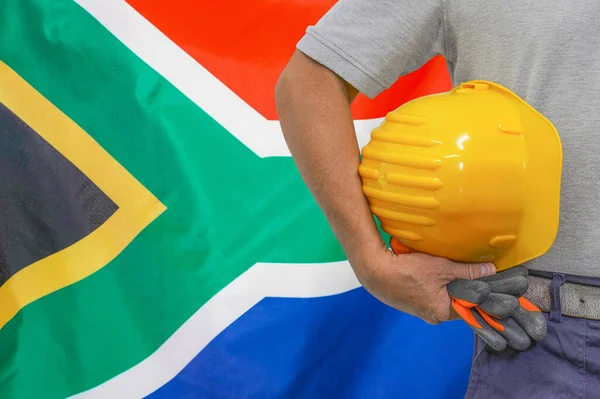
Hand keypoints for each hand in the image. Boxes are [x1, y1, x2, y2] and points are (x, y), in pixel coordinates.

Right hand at [389, 238, 546, 350]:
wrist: (374, 271)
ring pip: (445, 298)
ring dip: (452, 286)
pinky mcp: (411, 300)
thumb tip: (490, 271)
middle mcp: (432, 315)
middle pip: (459, 303)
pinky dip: (438, 286)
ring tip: (458, 273)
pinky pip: (432, 294)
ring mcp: (421, 309)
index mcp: (441, 312)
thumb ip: (466, 271)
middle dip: (469, 291)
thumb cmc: (406, 271)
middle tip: (482, 278)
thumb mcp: (440, 268)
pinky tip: (438, 274)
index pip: (472, 308)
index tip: (500, 294)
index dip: (485, 298)